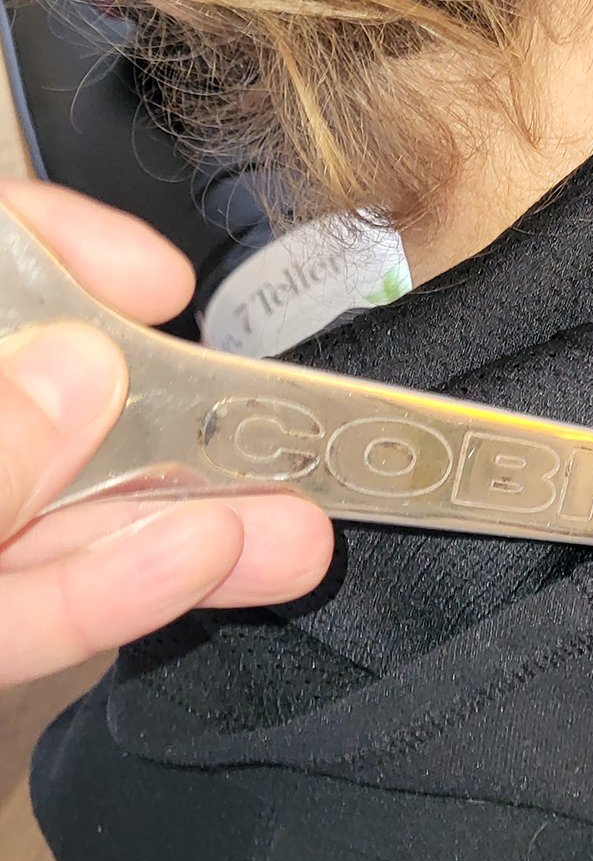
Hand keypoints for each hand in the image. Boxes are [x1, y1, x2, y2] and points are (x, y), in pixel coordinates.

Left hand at [0, 180, 333, 686]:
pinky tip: (209, 564)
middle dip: (174, 409)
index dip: (70, 250)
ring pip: (57, 515)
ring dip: (184, 518)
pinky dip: (113, 592)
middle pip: (52, 399)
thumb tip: (77, 377)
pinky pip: (23, 611)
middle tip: (281, 413)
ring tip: (297, 521)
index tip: (158, 279)